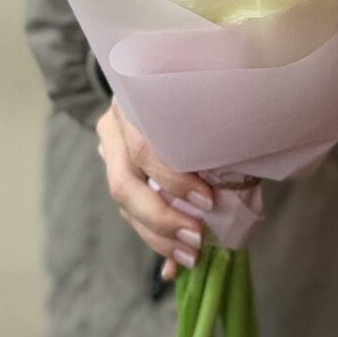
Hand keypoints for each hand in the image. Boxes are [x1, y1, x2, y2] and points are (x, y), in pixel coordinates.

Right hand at [96, 98, 213, 279]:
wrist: (176, 78)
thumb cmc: (203, 96)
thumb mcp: (207, 111)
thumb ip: (212, 144)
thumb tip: (227, 200)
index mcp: (136, 100)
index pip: (144, 148)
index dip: (173, 181)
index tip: (208, 201)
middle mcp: (115, 124)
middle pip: (124, 183)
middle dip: (162, 217)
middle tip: (196, 237)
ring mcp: (110, 147)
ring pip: (123, 202)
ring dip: (157, 235)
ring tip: (190, 254)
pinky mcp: (115, 170)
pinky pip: (129, 211)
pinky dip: (154, 236)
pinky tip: (175, 259)